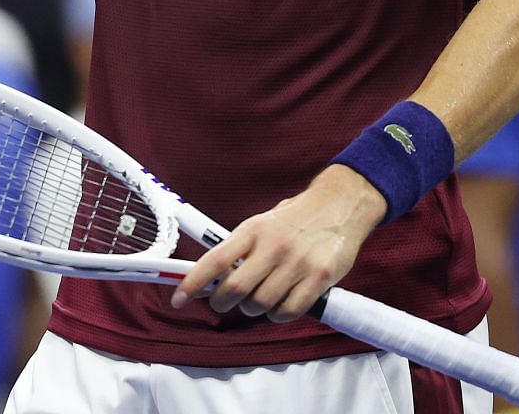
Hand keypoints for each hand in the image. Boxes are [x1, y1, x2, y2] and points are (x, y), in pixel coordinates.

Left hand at [170, 166, 386, 323]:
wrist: (340, 204)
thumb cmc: (296, 218)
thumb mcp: (263, 223)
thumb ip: (241, 248)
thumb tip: (212, 278)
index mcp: (254, 229)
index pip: (215, 261)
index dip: (193, 283)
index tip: (178, 299)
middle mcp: (273, 246)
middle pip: (235, 289)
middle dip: (222, 303)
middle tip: (223, 303)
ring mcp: (297, 263)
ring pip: (260, 304)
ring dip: (253, 309)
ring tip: (258, 300)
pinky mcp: (319, 278)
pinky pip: (288, 311)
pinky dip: (278, 315)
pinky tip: (280, 305)